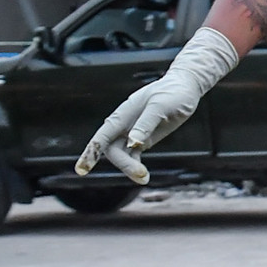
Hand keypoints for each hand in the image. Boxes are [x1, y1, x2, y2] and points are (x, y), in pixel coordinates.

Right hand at [75, 28, 239, 183]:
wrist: (185, 88)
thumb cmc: (172, 93)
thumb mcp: (160, 106)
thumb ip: (146, 124)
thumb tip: (132, 143)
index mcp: (122, 115)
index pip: (102, 136)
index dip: (90, 153)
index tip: (82, 170)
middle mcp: (123, 125)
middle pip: (112, 150)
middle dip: (123, 164)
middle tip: (141, 174)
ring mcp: (133, 133)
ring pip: (122, 155)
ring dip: (129, 168)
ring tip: (144, 178)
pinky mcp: (144, 139)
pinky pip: (134, 156)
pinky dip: (136, 166)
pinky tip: (143, 176)